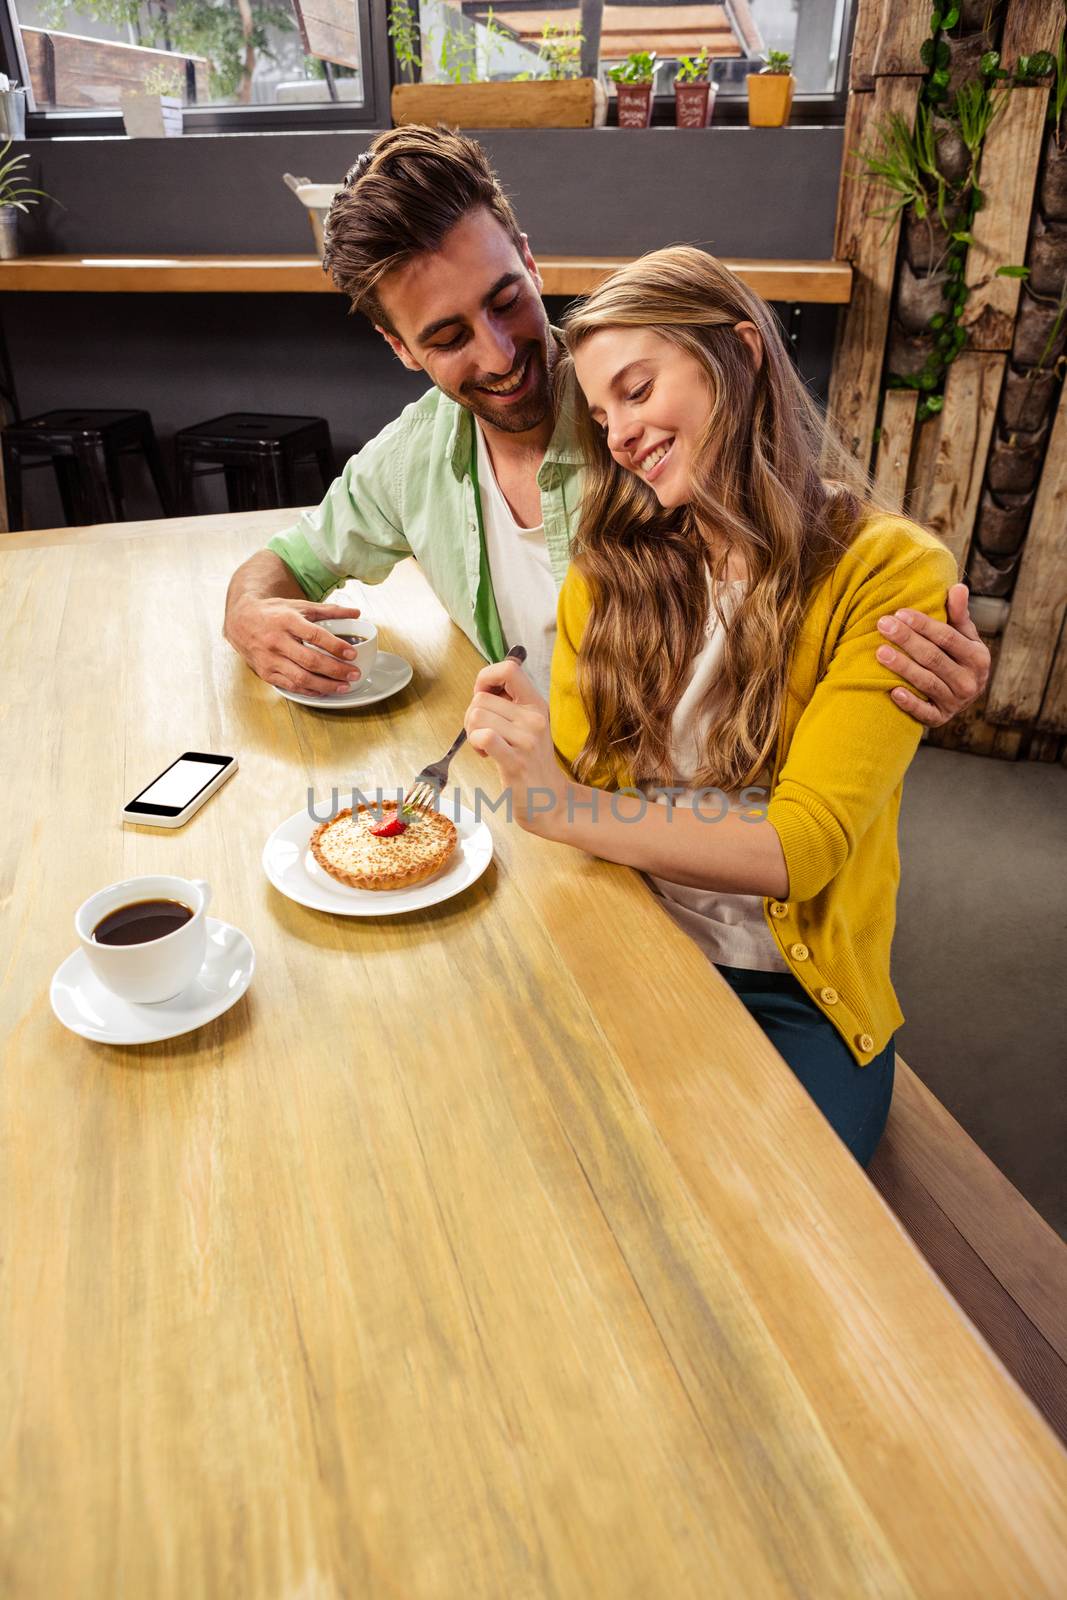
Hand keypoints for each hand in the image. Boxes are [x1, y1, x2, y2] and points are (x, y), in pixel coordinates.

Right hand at [225, 596, 363, 695]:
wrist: (241, 620)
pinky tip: (324, 690)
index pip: (315, 635)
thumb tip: (357, 613)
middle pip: (310, 660)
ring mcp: (270, 659)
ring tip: (344, 686)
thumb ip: (328, 610)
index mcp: (287, 620)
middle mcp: (276, 641)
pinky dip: (309, 690)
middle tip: (355, 674)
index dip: (335, 646)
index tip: (353, 654)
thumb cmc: (273, 613)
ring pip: (301, 677)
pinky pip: (290, 685)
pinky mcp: (265, 673)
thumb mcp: (299, 606)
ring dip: (325, 685)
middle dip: (335, 670)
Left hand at [464, 658, 562, 831]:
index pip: (509, 669)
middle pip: (481, 698)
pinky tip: (485, 754)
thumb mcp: (528, 725)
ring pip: (476, 716)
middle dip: (471, 716)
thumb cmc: (531, 761)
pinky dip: (476, 743)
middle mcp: (534, 718)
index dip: (486, 678)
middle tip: (483, 735)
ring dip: (472, 732)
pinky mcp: (515, 762)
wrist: (550, 801)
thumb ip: (509, 703)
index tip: (483, 697)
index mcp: (536, 704)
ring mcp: (526, 740)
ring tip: (486, 746)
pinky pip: (485, 737)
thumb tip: (483, 684)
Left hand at [876, 583, 990, 727]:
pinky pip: (924, 712)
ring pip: (927, 682)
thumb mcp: (964, 637)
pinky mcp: (940, 719)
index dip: (923, 625)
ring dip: (903, 667)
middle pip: (934, 658)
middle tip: (883, 625)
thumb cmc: (959, 657)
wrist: (963, 695)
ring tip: (880, 652)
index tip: (900, 613)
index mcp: (978, 657)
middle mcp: (970, 681)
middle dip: (907, 640)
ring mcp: (956, 702)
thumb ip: (959, 614)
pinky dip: (910, 702)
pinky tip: (892, 691)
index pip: (947, 637)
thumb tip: (958, 587)